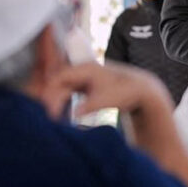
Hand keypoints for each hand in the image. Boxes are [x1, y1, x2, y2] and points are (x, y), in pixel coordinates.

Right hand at [45, 60, 171, 119]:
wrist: (140, 89)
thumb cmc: (124, 92)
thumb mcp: (106, 100)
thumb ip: (89, 106)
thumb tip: (75, 114)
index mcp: (85, 69)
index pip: (58, 77)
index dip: (50, 93)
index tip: (48, 110)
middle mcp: (81, 71)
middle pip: (58, 83)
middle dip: (51, 99)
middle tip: (47, 117)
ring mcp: (83, 77)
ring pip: (62, 88)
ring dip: (56, 101)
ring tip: (51, 117)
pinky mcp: (85, 86)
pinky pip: (68, 93)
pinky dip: (63, 102)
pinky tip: (60, 114)